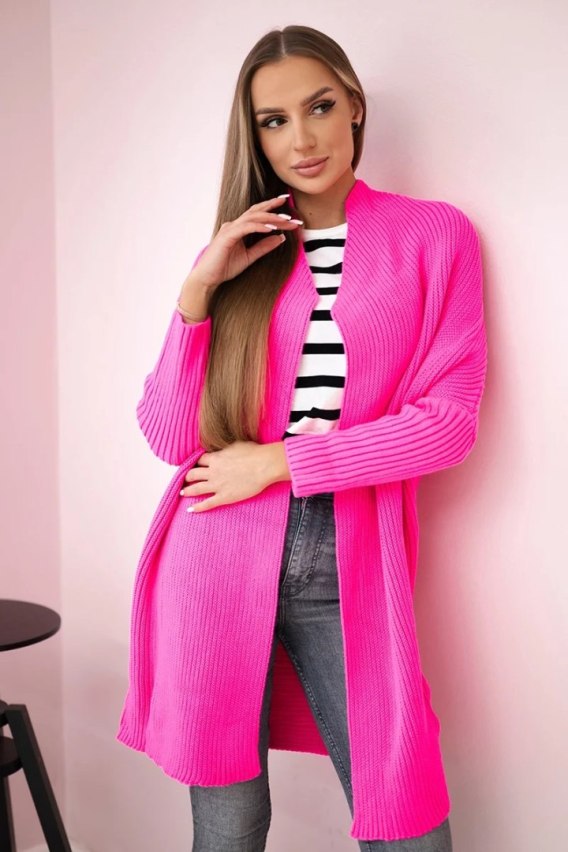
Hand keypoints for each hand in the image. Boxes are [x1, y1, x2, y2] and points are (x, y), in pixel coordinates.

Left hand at [180, 440, 288, 511]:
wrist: (264, 465)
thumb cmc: (254, 453)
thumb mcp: (236, 444)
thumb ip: (226, 447)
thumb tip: (222, 446)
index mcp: (216, 458)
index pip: (199, 460)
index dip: (196, 462)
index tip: (194, 465)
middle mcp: (213, 471)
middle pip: (193, 473)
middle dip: (187, 476)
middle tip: (185, 479)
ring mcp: (217, 485)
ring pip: (196, 488)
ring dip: (187, 491)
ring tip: (182, 493)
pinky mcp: (224, 497)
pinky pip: (207, 503)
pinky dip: (197, 507)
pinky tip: (190, 510)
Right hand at [188, 195, 302, 290]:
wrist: (207, 278)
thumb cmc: (224, 267)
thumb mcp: (249, 257)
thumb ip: (264, 247)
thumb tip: (280, 238)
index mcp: (239, 228)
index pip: (258, 214)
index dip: (273, 209)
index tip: (290, 211)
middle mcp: (234, 225)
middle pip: (258, 212)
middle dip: (276, 210)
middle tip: (293, 215)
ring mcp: (230, 229)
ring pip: (254, 217)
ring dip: (271, 218)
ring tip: (286, 221)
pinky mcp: (227, 236)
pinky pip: (246, 227)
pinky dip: (260, 226)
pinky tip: (271, 228)